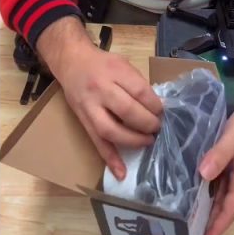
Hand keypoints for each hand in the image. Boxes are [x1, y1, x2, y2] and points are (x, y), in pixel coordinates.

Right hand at [38, 17, 162, 178]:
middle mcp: (100, 89)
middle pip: (126, 111)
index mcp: (114, 71)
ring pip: (110, 130)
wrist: (71, 62)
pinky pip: (96, 143)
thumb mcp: (123, 64)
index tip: (162, 112)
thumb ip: (137, 84)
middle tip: (156, 128)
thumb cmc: (102, 64)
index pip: (139, 91)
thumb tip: (157, 109)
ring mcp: (89, 107)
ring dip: (132, 140)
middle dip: (146, 123)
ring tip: (147, 141)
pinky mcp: (83, 121)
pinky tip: (121, 173)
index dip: (154, 105)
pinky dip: (109, 159)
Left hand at [199, 66, 233, 234]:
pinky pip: (220, 185)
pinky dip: (209, 194)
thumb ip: (218, 156)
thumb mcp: (232, 138)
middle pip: (226, 208)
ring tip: (190, 222)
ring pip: (222, 198)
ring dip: (209, 210)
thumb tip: (202, 175)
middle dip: (211, 224)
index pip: (230, 210)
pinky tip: (195, 195)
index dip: (217, 227)